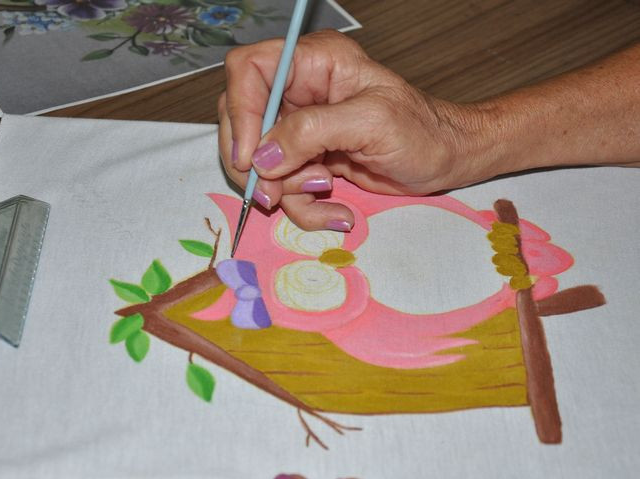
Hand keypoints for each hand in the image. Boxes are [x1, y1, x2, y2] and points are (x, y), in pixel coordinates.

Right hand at [218, 30, 491, 230]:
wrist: (443, 161)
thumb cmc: (422, 131)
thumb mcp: (371, 123)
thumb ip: (312, 132)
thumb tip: (262, 158)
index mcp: (313, 63)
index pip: (249, 70)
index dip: (241, 111)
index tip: (250, 156)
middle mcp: (298, 92)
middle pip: (242, 122)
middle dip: (257, 164)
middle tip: (274, 191)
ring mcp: (299, 130)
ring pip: (260, 164)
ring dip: (286, 189)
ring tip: (327, 188)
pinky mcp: (306, 162)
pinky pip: (283, 189)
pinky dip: (304, 207)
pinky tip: (336, 210)